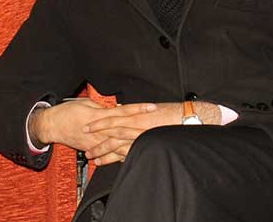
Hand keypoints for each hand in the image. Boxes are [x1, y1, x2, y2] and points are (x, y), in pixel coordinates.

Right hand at [31, 99, 155, 151]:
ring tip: (150, 143)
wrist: (52, 125)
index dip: (138, 109)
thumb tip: (120, 108)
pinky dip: (121, 156)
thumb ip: (105, 108)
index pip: (124, 111)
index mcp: (99, 115)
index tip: (152, 107)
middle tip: (157, 128)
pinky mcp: (93, 150)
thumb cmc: (67, 112)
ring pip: (119, 145)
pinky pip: (110, 155)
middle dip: (142, 129)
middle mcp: (99, 130)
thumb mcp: (86, 104)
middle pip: (125, 129)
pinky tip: (133, 157)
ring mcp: (96, 142)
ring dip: (134, 144)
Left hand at [83, 101, 221, 165]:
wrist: (188, 118)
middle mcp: (135, 122)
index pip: (113, 115)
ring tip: (91, 156)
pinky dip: (114, 158)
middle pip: (110, 129)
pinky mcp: (144, 144)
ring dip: (101, 149)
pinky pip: (125, 152)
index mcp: (137, 112)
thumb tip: (129, 110)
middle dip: (96, 136)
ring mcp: (139, 134)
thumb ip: (139, 112)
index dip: (100, 121)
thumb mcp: (153, 110)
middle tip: (84, 141)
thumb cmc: (173, 114)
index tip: (89, 125)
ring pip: (115, 142)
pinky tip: (106, 162)